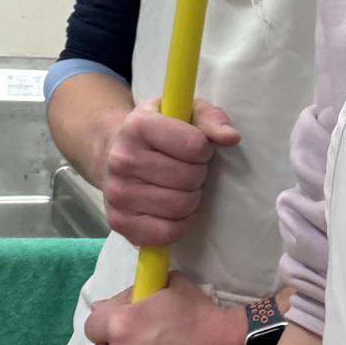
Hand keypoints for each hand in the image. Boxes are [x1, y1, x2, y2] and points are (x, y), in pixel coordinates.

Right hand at [101, 97, 240, 246]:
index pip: (194, 146)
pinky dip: (179, 225)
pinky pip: (165, 234)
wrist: (113, 151)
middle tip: (188, 169)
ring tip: (181, 187)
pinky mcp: (119, 222)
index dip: (204, 150)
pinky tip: (175, 210)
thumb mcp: (183, 111)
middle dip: (198, 175)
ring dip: (190, 199)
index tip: (196, 148)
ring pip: (178, 207)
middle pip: (188, 179)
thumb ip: (211, 118)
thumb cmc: (157, 130)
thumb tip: (232, 137)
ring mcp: (117, 193)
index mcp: (138, 126)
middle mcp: (122, 159)